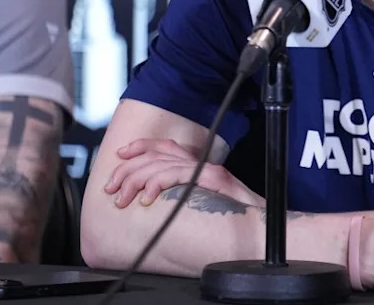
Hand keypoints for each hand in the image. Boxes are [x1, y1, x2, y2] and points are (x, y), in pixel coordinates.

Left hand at [103, 138, 264, 207]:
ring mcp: (208, 171)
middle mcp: (202, 164)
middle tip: (112, 188)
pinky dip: (157, 183)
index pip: (166, 145)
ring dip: (135, 180)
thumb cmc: (233, 220)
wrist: (261, 228)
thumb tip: (151, 200)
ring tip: (123, 199)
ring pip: (162, 163)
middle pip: (158, 153)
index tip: (121, 155)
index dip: (141, 146)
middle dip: (127, 169)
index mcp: (199, 166)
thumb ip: (182, 195)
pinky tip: (147, 198)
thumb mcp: (202, 204)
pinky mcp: (213, 180)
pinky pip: (177, 174)